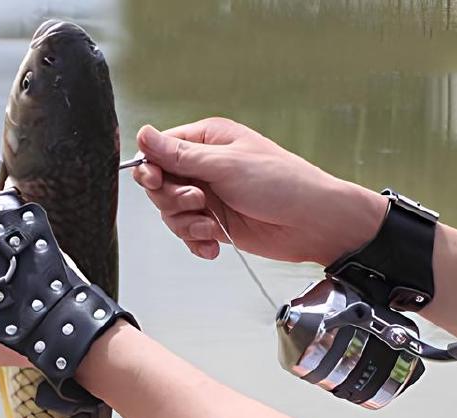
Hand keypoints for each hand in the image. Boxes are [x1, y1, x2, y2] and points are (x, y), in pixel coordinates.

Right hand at [133, 117, 386, 264]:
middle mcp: (205, 167)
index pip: (160, 150)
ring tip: (211, 226)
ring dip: (186, 224)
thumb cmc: (283, 183)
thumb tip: (143, 134)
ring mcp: (210, 196)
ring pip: (171, 212)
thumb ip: (180, 155)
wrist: (313, 223)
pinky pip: (188, 233)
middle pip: (160, 184)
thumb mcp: (226, 165)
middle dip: (173, 199)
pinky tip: (213, 244)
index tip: (157, 181)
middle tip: (198, 202)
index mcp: (207, 140)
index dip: (152, 169)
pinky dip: (196, 241)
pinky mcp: (215, 222)